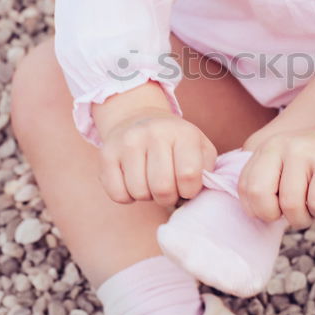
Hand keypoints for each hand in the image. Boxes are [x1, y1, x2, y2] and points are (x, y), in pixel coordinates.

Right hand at [98, 109, 217, 206]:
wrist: (137, 117)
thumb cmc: (175, 142)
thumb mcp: (199, 148)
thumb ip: (207, 172)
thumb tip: (199, 196)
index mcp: (183, 133)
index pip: (189, 176)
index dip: (189, 191)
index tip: (187, 187)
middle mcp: (154, 133)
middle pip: (162, 188)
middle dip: (168, 197)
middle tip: (168, 188)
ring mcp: (128, 142)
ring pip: (139, 193)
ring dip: (147, 196)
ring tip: (150, 181)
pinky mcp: (106, 154)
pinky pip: (118, 194)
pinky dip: (127, 196)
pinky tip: (133, 181)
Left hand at [237, 124, 314, 228]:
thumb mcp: (285, 161)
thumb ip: (267, 180)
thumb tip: (256, 214)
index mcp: (267, 148)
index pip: (244, 187)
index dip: (258, 208)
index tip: (275, 208)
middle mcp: (282, 146)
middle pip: (259, 194)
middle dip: (272, 215)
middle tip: (288, 213)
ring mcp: (305, 154)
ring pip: (290, 204)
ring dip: (302, 217)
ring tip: (311, 207)